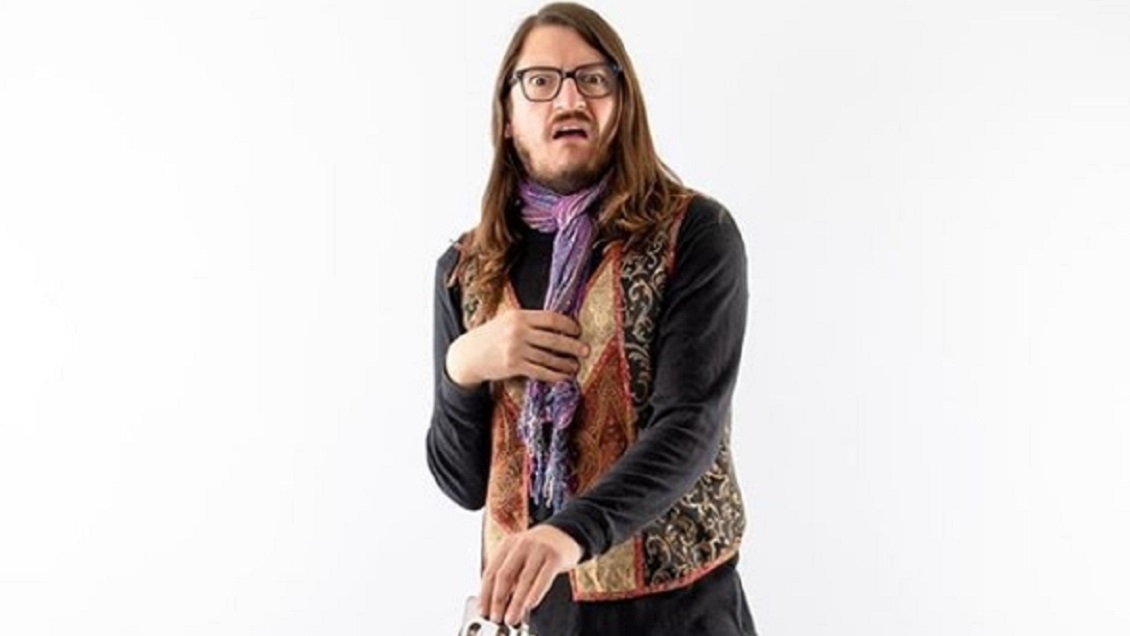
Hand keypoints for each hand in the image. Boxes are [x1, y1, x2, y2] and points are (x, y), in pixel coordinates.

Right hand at [446, 309, 588, 387]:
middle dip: (573, 345)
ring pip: (549, 357)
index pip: (551, 318)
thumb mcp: (507, 321)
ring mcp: (516, 349)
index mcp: (519, 316)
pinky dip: (554, 375)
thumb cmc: (490, 337)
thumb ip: (529, 321)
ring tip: (575, 366)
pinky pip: (540, 371)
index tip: (578, 331)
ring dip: (565, 363)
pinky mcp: (513, 366)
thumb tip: (557, 324)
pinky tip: (563, 377)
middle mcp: (519, 331)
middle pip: (554, 338)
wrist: (468, 354)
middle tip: (586, 350)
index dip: (568, 325)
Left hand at [478, 524, 582, 625]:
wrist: (563, 533)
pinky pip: (543, 578)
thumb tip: (496, 603)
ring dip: (516, 602)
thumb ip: (508, 574)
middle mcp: (521, 545)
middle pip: (504, 575)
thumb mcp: (518, 555)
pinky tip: (529, 605)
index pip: (491, 571)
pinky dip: (535, 593)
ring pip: (524, 579)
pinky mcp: (555, 556)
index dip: (485, 593)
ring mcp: (538, 549)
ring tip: (512, 618)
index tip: (483, 611)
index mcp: (507, 545)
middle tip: (496, 618)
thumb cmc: (537, 550)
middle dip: (498, 599)